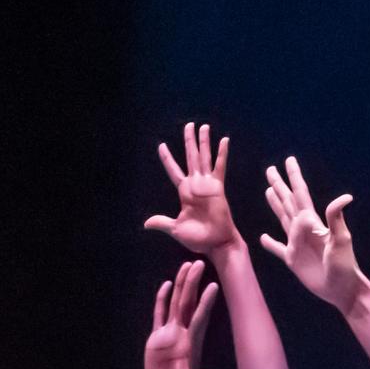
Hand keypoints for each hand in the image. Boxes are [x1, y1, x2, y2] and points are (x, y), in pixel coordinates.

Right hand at [142, 260, 218, 368]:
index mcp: (191, 347)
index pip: (199, 319)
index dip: (206, 303)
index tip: (213, 285)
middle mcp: (183, 337)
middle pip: (188, 305)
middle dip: (193, 284)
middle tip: (199, 263)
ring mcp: (170, 337)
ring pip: (176, 305)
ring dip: (181, 286)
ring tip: (186, 266)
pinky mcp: (156, 341)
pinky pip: (159, 316)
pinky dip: (162, 301)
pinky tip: (166, 285)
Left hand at [146, 121, 241, 257]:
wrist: (216, 243)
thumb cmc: (198, 239)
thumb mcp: (176, 229)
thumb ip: (162, 222)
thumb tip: (146, 224)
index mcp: (184, 192)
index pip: (173, 171)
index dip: (168, 158)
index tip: (161, 145)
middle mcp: (195, 185)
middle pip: (190, 157)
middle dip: (189, 141)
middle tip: (189, 125)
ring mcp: (207, 184)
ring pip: (204, 157)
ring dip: (203, 142)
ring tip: (203, 127)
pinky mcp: (218, 187)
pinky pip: (219, 167)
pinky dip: (222, 154)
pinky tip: (223, 141)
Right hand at [256, 158, 365, 306]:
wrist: (341, 288)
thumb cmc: (344, 265)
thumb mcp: (342, 239)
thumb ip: (336, 218)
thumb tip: (345, 196)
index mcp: (312, 221)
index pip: (300, 194)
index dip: (294, 177)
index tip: (289, 160)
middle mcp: (303, 229)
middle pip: (287, 202)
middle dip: (279, 185)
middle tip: (270, 170)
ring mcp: (296, 244)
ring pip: (282, 218)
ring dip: (275, 205)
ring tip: (268, 191)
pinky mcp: (292, 260)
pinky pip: (277, 248)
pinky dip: (269, 243)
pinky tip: (263, 237)